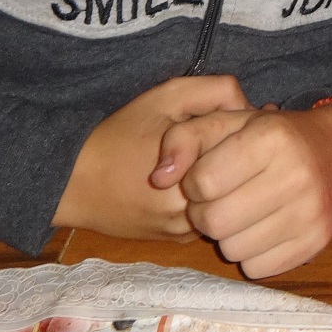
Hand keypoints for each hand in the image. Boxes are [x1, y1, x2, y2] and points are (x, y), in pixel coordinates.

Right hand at [52, 74, 251, 239]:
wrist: (72, 183)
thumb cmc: (118, 135)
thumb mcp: (165, 97)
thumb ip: (214, 91)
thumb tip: (253, 107)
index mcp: (199, 171)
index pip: (249, 148)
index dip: (252, 126)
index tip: (259, 111)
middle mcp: (199, 208)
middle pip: (243, 177)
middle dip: (243, 152)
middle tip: (235, 132)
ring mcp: (189, 230)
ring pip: (229, 199)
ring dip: (228, 176)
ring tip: (213, 152)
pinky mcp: (178, 240)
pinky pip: (210, 215)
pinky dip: (210, 195)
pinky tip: (194, 175)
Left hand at [159, 100, 331, 276]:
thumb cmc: (268, 136)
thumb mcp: (226, 121)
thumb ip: (183, 139)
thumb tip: (158, 178)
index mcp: (271, 137)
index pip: (203, 182)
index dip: (194, 183)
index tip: (207, 176)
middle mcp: (297, 174)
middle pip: (215, 222)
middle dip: (205, 214)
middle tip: (217, 201)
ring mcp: (310, 213)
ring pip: (232, 250)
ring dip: (226, 235)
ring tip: (240, 212)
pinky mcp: (316, 243)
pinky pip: (257, 269)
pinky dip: (250, 253)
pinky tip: (260, 228)